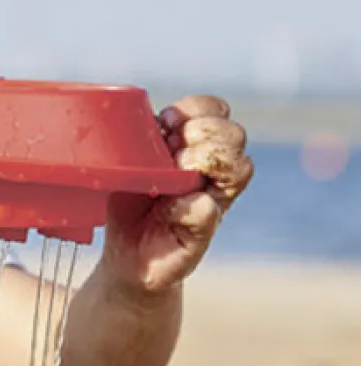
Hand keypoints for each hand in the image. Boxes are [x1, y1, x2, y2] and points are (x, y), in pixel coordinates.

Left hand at [101, 95, 253, 295]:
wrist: (126, 255)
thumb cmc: (130, 206)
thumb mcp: (130, 165)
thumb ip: (145, 142)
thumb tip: (156, 126)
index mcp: (198, 146)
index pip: (217, 111)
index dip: (196, 110)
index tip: (167, 122)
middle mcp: (215, 172)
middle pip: (234, 134)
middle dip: (201, 133)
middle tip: (171, 151)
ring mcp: (214, 200)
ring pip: (239, 167)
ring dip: (204, 162)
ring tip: (174, 175)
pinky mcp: (203, 232)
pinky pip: (208, 210)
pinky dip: (185, 206)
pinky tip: (165, 211)